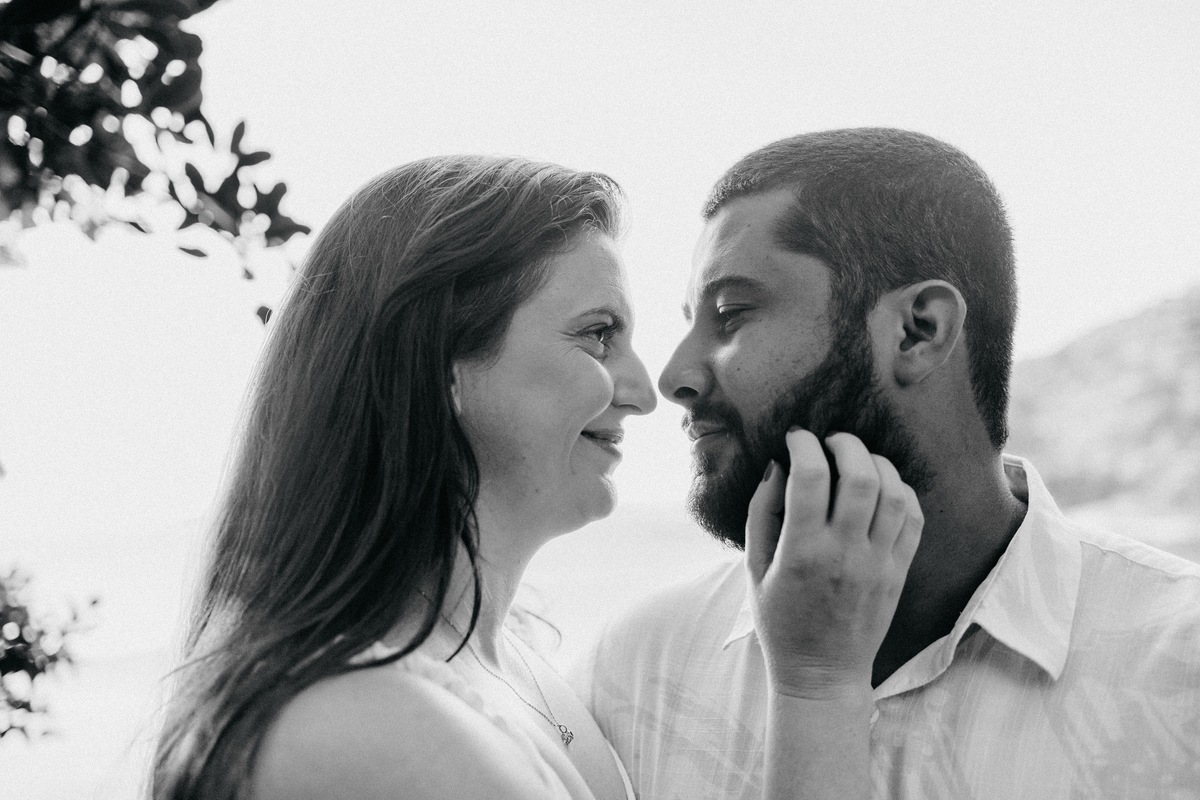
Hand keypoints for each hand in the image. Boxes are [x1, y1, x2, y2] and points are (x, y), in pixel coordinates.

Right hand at [745, 430, 922, 698]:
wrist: (822, 672)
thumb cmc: (780, 621)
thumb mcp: (754, 569)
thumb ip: (761, 513)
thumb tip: (776, 465)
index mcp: (802, 551)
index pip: (810, 477)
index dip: (802, 444)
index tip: (795, 438)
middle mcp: (845, 553)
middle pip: (860, 475)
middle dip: (844, 443)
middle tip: (829, 442)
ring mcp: (879, 563)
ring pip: (893, 491)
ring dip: (875, 462)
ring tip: (856, 460)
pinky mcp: (900, 572)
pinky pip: (913, 517)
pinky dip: (901, 490)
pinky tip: (882, 487)